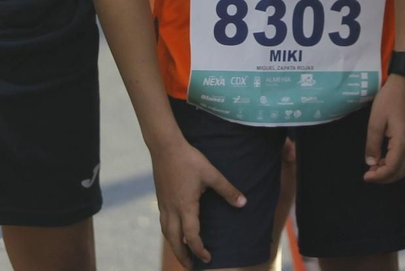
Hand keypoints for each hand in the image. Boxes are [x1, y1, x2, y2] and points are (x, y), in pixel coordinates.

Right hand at [149, 136, 246, 268]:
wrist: (165, 146)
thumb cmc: (189, 159)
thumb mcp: (211, 174)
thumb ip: (227, 190)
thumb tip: (243, 203)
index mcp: (185, 206)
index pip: (191, 236)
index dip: (199, 250)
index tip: (208, 258)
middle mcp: (172, 209)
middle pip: (174, 241)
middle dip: (182, 256)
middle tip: (190, 267)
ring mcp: (163, 204)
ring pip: (166, 233)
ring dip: (174, 246)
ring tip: (182, 253)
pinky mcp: (160, 198)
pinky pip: (163, 223)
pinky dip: (169, 233)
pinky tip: (175, 232)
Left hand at [364, 77, 404, 181]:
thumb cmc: (390, 99)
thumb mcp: (375, 121)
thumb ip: (373, 144)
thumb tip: (371, 162)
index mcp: (403, 142)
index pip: (392, 168)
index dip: (378, 176)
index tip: (365, 176)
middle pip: (400, 172)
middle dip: (385, 177)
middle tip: (369, 174)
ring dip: (391, 171)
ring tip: (375, 167)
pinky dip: (397, 163)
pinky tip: (385, 158)